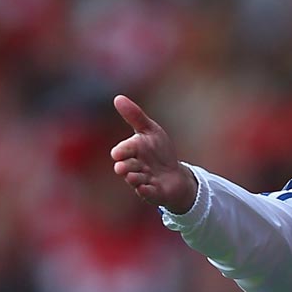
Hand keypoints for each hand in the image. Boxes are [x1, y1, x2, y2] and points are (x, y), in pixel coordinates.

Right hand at [110, 95, 196, 214]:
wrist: (174, 175)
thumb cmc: (159, 151)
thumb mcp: (150, 130)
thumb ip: (135, 116)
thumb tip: (117, 97)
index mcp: (132, 152)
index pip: (123, 151)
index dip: (122, 151)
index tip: (118, 153)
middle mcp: (135, 167)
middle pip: (127, 167)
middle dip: (126, 166)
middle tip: (123, 167)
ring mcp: (143, 181)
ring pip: (135, 180)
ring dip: (135, 178)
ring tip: (135, 176)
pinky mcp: (154, 193)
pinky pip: (148, 193)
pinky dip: (146, 191)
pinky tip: (145, 187)